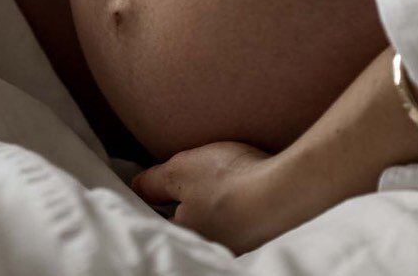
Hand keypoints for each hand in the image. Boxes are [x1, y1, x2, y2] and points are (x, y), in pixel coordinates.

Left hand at [131, 141, 287, 254]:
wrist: (282, 191)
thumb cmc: (227, 181)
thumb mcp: (180, 170)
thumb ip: (153, 181)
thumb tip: (134, 188)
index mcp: (182, 234)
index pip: (158, 219)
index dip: (156, 200)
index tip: (157, 188)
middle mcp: (206, 247)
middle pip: (187, 224)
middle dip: (185, 207)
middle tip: (189, 183)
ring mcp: (235, 244)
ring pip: (213, 223)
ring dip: (212, 207)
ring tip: (217, 183)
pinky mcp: (259, 234)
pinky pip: (237, 220)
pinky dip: (235, 206)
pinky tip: (241, 191)